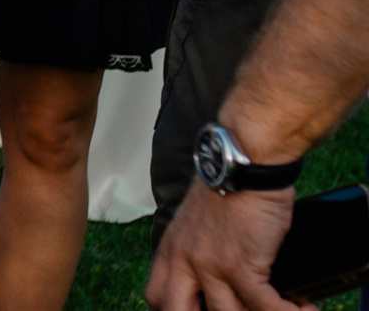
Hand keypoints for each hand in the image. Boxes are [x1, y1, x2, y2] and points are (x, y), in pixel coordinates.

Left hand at [146, 184, 302, 310]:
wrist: (244, 163)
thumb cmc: (230, 185)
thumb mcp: (197, 219)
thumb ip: (199, 247)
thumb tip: (219, 275)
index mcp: (171, 248)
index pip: (156, 295)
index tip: (199, 310)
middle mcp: (184, 259)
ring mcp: (210, 265)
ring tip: (279, 310)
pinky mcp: (241, 265)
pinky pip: (263, 306)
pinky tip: (301, 308)